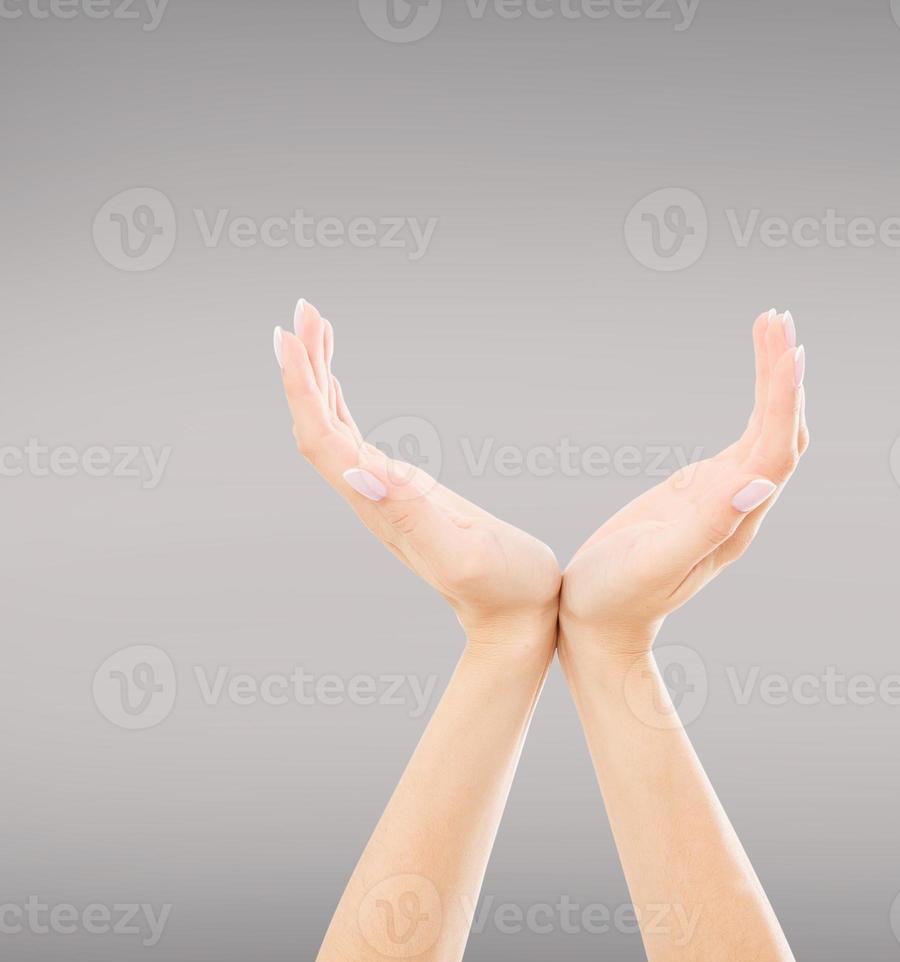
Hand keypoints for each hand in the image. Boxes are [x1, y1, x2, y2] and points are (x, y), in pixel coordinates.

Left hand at [274, 299, 560, 641]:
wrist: (514, 619)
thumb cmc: (504, 589)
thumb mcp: (463, 552)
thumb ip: (411, 513)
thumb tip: (358, 472)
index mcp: (379, 505)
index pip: (323, 437)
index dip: (302, 386)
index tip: (290, 335)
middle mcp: (371, 497)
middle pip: (318, 425)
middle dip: (304, 368)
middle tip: (302, 310)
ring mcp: (384, 493)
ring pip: (334, 427)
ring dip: (319, 377)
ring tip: (316, 326)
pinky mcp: (403, 491)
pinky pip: (357, 437)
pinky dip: (342, 400)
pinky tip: (338, 382)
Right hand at [560, 309, 808, 654]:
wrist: (599, 624)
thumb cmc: (614, 598)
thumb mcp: (653, 564)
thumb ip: (706, 526)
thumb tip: (761, 484)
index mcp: (733, 524)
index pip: (774, 452)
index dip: (782, 399)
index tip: (785, 348)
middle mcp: (740, 507)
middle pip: (781, 432)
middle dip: (783, 375)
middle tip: (778, 317)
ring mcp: (726, 498)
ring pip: (768, 431)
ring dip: (775, 380)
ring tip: (773, 326)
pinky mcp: (705, 491)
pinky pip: (747, 438)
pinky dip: (758, 401)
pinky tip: (761, 373)